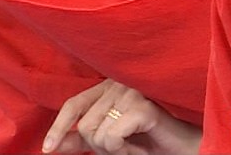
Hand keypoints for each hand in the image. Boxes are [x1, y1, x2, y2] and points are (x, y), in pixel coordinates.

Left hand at [44, 79, 200, 154]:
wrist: (183, 148)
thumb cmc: (149, 141)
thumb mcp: (109, 141)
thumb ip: (82, 140)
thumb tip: (53, 145)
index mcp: (108, 87)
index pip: (73, 104)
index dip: (59, 128)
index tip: (48, 149)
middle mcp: (119, 83)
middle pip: (84, 125)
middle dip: (99, 147)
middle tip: (124, 148)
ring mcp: (131, 92)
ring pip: (96, 133)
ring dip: (113, 151)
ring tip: (134, 146)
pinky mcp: (142, 106)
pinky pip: (111, 137)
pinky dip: (123, 152)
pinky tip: (141, 148)